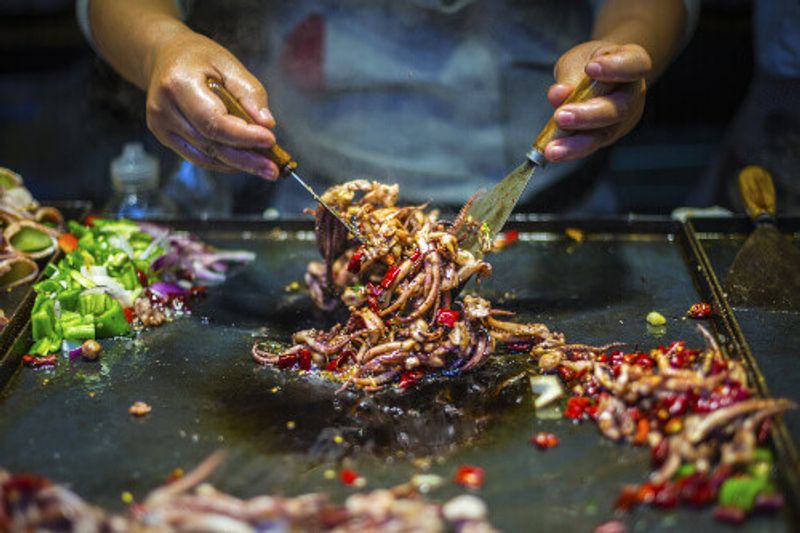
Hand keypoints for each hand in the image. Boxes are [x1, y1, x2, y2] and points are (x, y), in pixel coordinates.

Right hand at [144, 30, 279, 178]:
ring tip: (266, 166)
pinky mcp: (165, 137)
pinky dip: (225, 162)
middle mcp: (164, 109)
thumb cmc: (200, 58)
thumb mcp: (229, 64)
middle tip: (274, 168)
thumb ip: (249, 93)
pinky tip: (245, 162)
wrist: (165, 57)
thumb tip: (266, 123)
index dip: (243, 135)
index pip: (213, 121)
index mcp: (178, 85)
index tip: (270, 140)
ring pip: (207, 156)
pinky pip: (200, 157)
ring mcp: (161, 126)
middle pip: (211, 144)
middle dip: (246, 159)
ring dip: (239, 164)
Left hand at [544, 41, 650, 162]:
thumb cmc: (589, 63)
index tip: (591, 68)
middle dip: (588, 114)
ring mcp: (624, 118)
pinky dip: (571, 149)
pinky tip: (555, 152)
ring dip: (577, 142)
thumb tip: (558, 94)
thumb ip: (570, 77)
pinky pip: (591, 144)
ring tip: (554, 149)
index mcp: (633, 62)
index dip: (616, 67)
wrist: (594, 74)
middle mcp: (634, 93)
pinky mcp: (609, 135)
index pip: (636, 64)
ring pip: (605, 132)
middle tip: (561, 116)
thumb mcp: (577, 61)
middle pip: (619, 107)